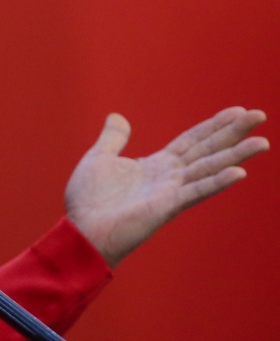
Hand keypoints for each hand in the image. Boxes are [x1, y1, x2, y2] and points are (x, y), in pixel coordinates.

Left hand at [65, 108, 268, 267]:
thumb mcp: (99, 158)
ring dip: (235, 155)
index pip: (192, 140)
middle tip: (260, 115)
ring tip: (261, 142)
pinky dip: (216, 182)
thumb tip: (117, 116)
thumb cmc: (88, 200)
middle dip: (233, 132)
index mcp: (155, 164)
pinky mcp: (165, 207)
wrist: (80, 229)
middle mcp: (169, 176)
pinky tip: (239, 173)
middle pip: (207, 149)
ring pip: (208, 168)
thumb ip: (113, 138)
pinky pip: (195, 191)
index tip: (238, 110)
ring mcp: (170, 191)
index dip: (214, 125)